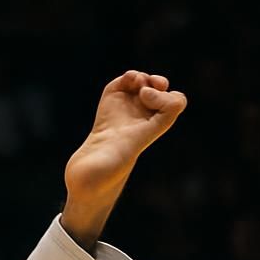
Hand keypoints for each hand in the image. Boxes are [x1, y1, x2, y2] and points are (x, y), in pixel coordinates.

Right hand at [62, 70, 186, 249]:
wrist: (84, 181)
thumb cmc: (100, 177)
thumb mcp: (116, 165)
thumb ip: (123, 148)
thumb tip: (118, 130)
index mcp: (150, 130)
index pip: (175, 105)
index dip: (165, 95)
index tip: (145, 99)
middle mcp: (141, 121)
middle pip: (164, 93)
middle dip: (158, 83)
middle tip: (144, 88)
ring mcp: (124, 115)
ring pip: (145, 87)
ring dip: (141, 78)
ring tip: (132, 81)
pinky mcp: (107, 111)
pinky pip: (122, 89)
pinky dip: (124, 79)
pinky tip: (122, 82)